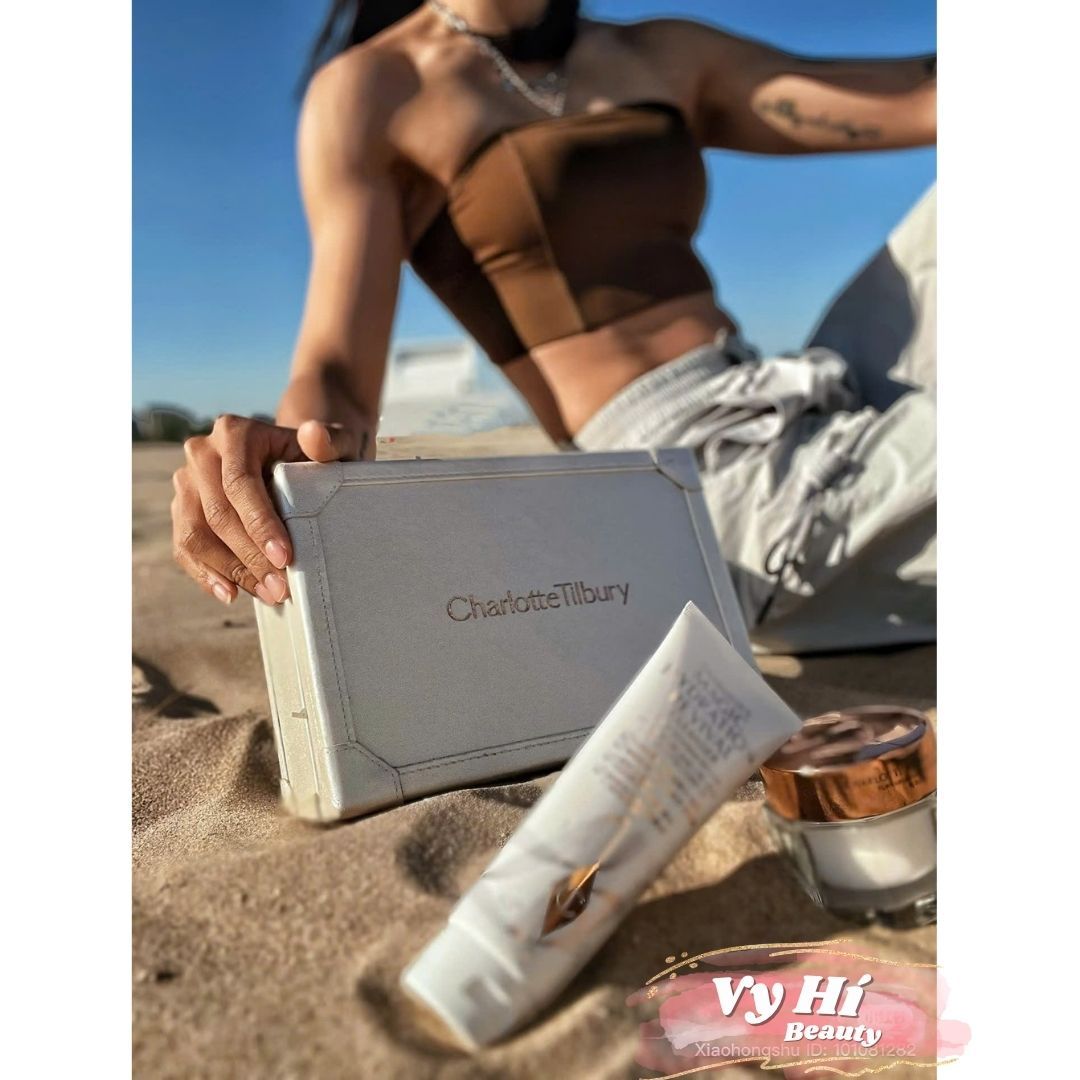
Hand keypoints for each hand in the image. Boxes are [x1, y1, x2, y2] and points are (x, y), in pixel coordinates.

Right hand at [171, 416, 362, 604]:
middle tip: (280, 588)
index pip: (240, 484)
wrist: (299, 456)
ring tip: (266, 594)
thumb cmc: (321, 454)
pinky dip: (207, 573)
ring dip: (230, 571)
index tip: (285, 557)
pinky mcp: (184, 508)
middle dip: (249, 557)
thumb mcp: (337, 444)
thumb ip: (332, 441)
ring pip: (195, 534)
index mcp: (234, 432)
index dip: (260, 524)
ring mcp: (188, 481)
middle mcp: (202, 453)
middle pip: (217, 513)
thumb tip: (313, 435)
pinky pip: (186, 546)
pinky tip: (232, 593)